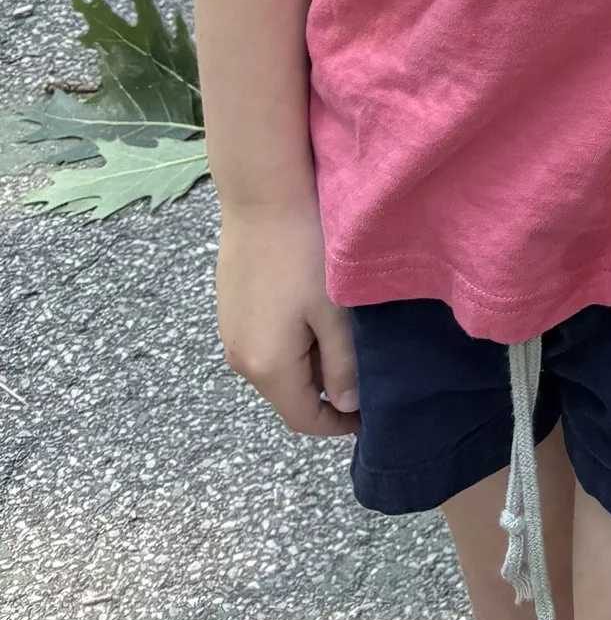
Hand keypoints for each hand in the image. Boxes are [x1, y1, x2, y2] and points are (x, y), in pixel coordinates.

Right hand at [216, 193, 358, 437]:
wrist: (261, 194)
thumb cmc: (305, 252)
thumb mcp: (335, 311)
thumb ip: (343, 364)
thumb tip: (346, 405)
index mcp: (267, 367)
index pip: (303, 419)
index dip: (338, 424)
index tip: (371, 414)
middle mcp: (240, 358)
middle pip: (288, 393)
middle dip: (326, 388)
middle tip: (364, 363)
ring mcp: (230, 331)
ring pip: (276, 366)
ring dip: (309, 361)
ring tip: (343, 329)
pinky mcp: (229, 307)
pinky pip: (264, 341)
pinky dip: (291, 339)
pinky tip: (314, 306)